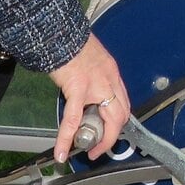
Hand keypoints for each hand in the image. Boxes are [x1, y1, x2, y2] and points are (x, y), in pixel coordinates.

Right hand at [47, 34, 128, 161]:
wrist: (60, 31)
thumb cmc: (71, 41)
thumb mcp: (91, 57)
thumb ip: (93, 74)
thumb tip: (85, 89)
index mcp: (112, 72)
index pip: (123, 103)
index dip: (118, 121)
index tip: (110, 132)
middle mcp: (109, 80)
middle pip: (120, 116)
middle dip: (112, 136)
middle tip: (100, 148)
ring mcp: (96, 85)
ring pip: (105, 121)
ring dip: (99, 140)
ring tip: (89, 152)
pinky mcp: (78, 88)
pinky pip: (73, 119)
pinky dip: (66, 138)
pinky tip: (62, 151)